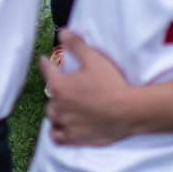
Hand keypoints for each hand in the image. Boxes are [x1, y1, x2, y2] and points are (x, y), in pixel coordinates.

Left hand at [41, 30, 136, 145]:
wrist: (128, 111)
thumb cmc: (111, 84)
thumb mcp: (94, 59)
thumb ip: (76, 45)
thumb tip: (62, 33)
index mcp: (59, 85)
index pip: (46, 69)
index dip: (46, 62)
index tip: (45, 60)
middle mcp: (58, 105)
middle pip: (50, 94)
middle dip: (55, 89)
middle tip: (65, 85)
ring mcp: (65, 123)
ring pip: (52, 115)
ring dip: (56, 109)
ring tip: (64, 105)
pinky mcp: (74, 138)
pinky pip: (56, 136)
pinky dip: (57, 131)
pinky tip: (61, 127)